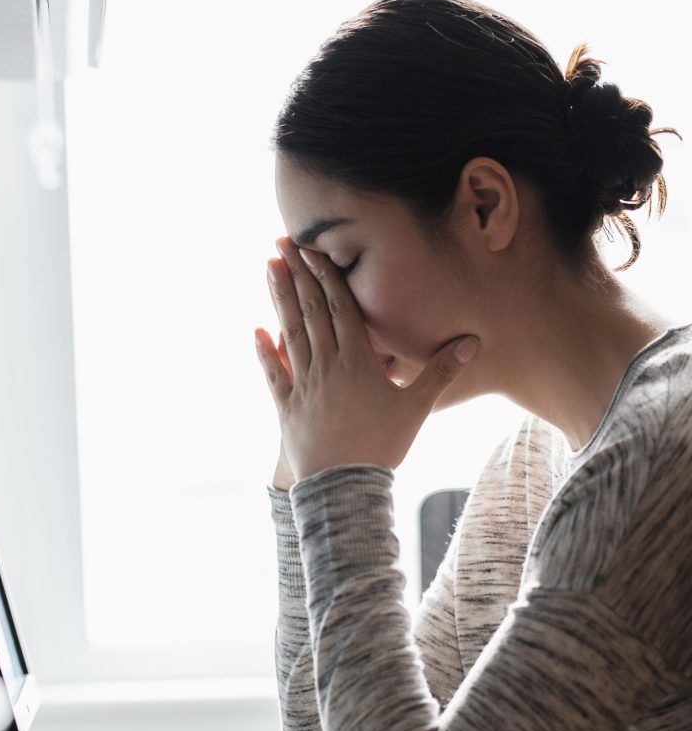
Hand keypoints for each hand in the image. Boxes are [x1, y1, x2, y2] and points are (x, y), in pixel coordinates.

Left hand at [253, 238, 478, 484]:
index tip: (314, 249)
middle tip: (282, 243)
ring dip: (279, 300)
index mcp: (357, 361)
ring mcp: (302, 385)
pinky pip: (273, 373)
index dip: (327, 276)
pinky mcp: (285, 407)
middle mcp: (326, 366)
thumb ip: (442, 371)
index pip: (340, 308)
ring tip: (269, 269)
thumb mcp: (416, 406)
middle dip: (298, 275)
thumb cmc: (383, 445)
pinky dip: (264, 351)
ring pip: (290, 333)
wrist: (345, 486)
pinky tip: (256, 330)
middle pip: (310, 312)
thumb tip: (474, 341)